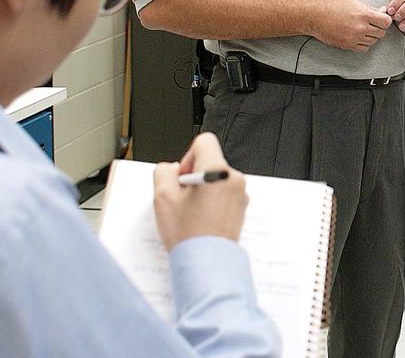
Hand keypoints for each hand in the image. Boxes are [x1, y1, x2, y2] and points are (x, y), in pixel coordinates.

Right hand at [153, 132, 246, 250]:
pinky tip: (200, 220)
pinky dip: (211, 201)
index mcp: (217, 171)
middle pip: (209, 162)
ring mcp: (240, 194)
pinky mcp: (241, 208)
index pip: (204, 141)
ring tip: (190, 213)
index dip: (187, 156)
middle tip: (181, 199)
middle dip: (192, 176)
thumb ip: (162, 172)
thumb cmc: (188, 234)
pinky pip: (224, 194)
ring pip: (216, 179)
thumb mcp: (162, 198)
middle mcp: (234, 179)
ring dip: (202, 190)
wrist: (206, 263)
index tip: (180, 176)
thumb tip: (170, 168)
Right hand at [311, 0, 392, 50]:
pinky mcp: (348, 46)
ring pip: (373, 41)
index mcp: (363, 14)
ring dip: (371, 36)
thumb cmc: (332, 6)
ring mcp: (354, 38)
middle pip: (381, 33)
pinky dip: (364, 43)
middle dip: (379, 27)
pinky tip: (359, 37)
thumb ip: (370, 8)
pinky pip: (364, 48)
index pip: (386, 22)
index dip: (385, 20)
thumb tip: (382, 12)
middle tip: (372, 23)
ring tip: (363, 28)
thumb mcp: (354, 2)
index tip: (382, 18)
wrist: (315, 16)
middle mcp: (360, 28)